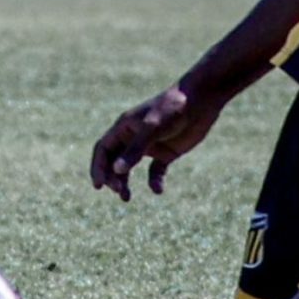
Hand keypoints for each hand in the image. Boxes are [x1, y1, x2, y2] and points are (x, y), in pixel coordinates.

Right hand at [91, 83, 227, 200]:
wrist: (200, 101)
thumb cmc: (172, 109)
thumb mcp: (152, 129)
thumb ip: (135, 150)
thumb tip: (117, 171)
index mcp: (124, 127)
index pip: (103, 149)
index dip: (98, 167)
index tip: (99, 186)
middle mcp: (134, 137)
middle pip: (114, 161)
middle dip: (112, 178)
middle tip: (119, 192)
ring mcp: (150, 145)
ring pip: (130, 168)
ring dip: (126, 182)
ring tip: (127, 198)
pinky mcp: (167, 152)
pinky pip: (155, 171)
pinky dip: (153, 181)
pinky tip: (158, 190)